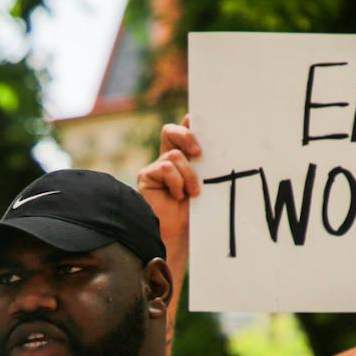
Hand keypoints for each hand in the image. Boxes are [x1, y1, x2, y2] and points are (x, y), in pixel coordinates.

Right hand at [136, 116, 200, 272]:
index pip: (183, 133)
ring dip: (188, 174)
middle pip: (169, 131)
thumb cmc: (194, 214)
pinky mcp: (145, 176)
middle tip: (199, 153)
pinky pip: (165, 168)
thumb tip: (209, 143)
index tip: (198, 120)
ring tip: (192, 193)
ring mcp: (155, 168)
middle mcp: (166, 161)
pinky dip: (176, 182)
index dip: (189, 123)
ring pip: (173, 155)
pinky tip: (176, 196)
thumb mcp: (204, 184)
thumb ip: (204, 164)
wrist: (177, 236)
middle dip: (186, 136)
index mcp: (183, 160)